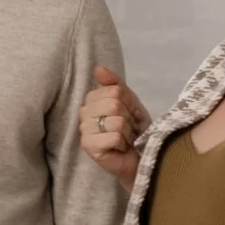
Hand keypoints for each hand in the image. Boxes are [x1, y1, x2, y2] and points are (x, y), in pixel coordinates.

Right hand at [79, 65, 150, 186]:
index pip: (115, 90)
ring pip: (116, 121)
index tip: (128, 115)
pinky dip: (124, 143)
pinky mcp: (88, 146)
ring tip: (124, 140)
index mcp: (92, 99)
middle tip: (127, 130)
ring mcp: (84, 130)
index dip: (128, 104)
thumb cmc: (135, 130)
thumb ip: (115, 84)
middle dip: (128, 119)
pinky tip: (120, 148)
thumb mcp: (130, 103)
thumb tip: (98, 68)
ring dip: (127, 133)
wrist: (140, 157)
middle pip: (114, 104)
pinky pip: (114, 136)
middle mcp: (84, 113)